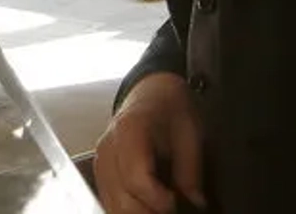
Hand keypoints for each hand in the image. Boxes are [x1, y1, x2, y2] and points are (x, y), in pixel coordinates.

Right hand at [94, 73, 206, 212]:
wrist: (151, 94)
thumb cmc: (170, 109)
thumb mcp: (190, 133)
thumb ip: (191, 170)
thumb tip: (195, 202)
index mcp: (130, 129)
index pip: (137, 178)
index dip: (158, 199)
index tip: (177, 201)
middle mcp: (108, 146)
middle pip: (122, 199)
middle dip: (150, 212)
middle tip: (173, 208)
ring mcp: (100, 160)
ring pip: (113, 206)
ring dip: (139, 213)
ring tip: (162, 207)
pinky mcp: (100, 172)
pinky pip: (110, 202)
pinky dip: (128, 210)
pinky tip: (148, 205)